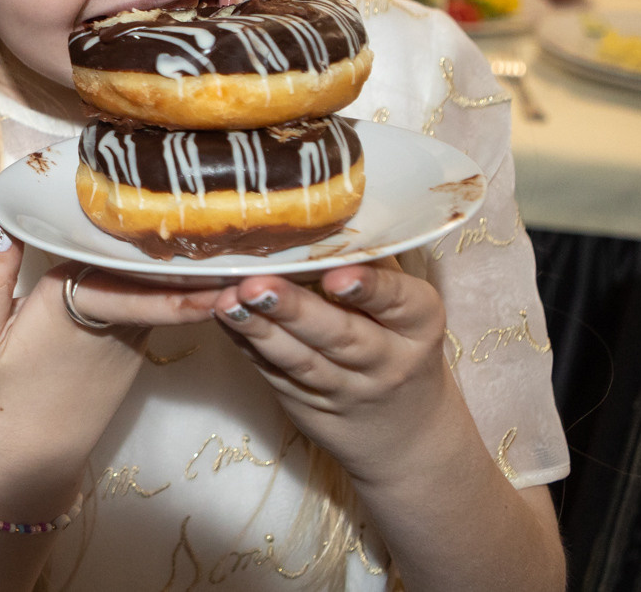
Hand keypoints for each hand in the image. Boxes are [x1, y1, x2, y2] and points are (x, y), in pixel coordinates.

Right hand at [0, 221, 221, 517]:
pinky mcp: (139, 348)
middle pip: (151, 265)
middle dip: (192, 245)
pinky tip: (196, 263)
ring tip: (229, 234)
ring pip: (161, 285)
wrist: (32, 452)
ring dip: (194, 266)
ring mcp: (133, 335)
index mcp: (70, 298)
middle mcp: (113, 315)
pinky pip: (159, 304)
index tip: (184, 209)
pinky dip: (177, 286)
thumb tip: (4, 220)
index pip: (117, 254)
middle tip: (232, 221)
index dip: (152, 233)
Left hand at [212, 261, 460, 486]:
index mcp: (419, 324)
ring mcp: (347, 390)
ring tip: (227, 301)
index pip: (401, 303)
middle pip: (341, 337)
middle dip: (296, 310)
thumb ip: (370, 264)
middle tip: (257, 285)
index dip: (370, 289)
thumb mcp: (402, 306)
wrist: (405, 433)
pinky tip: (222, 317)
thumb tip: (325, 208)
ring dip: (259, 329)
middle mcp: (388, 361)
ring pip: (301, 360)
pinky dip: (245, 344)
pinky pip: (274, 372)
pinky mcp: (308, 405)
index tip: (335, 275)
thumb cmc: (396, 340)